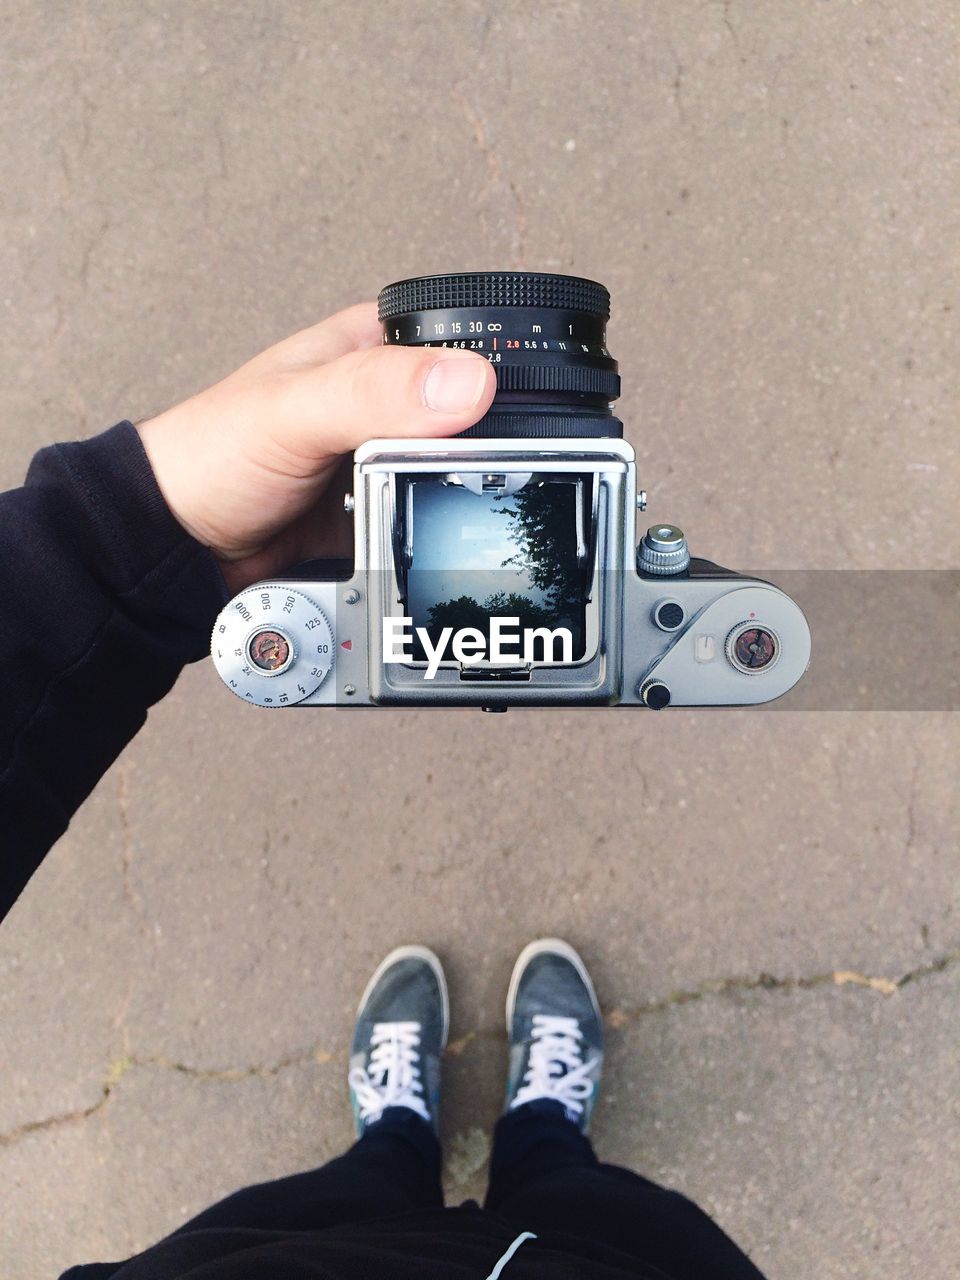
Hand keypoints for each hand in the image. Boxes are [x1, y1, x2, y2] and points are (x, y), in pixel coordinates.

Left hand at [137, 302, 495, 592]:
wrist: (178, 544)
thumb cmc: (209, 455)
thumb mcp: (295, 410)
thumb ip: (376, 393)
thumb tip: (466, 383)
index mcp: (375, 347)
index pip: (464, 349)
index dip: (490, 384)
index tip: (487, 428)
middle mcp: (389, 401)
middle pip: (472, 424)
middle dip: (471, 459)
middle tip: (433, 481)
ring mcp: (388, 461)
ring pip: (456, 479)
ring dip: (448, 503)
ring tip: (413, 513)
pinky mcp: (385, 514)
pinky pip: (430, 526)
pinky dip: (428, 540)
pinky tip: (409, 545)